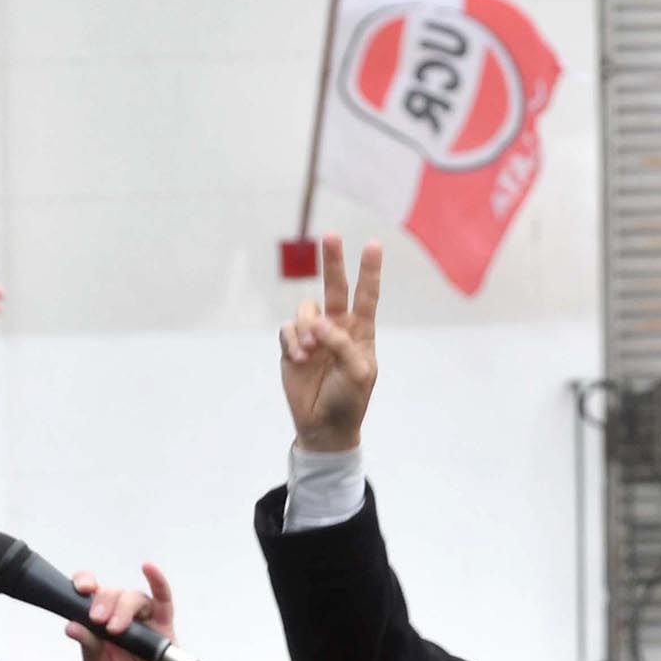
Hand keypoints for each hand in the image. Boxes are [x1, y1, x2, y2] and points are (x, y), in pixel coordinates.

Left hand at [69, 561, 194, 660]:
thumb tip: (72, 626)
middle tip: (99, 622)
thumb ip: (89, 648)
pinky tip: (150, 569)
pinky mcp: (165, 628)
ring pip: (134, 598)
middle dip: (103, 602)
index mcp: (98, 625)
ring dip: (124, 607)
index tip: (80, 589)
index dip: (83, 586)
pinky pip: (164, 600)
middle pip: (112, 594)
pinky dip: (158, 582)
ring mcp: (144, 621)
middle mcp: (120, 618)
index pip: (89, 596)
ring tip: (117, 629)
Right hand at [282, 234, 382, 453]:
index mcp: (360, 332)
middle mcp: (337, 328)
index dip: (369, 271)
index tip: (374, 245)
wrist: (323, 425)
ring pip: (305, 310)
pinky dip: (292, 341)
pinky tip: (299, 357)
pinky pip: (287, 329)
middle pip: (334, 287)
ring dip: (306, 327)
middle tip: (331, 236)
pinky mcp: (292, 346)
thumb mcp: (358, 373)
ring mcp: (313, 335)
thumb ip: (341, 344)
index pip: (366, 296)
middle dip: (333, 262)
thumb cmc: (349, 400)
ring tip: (310, 352)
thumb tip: (317, 321)